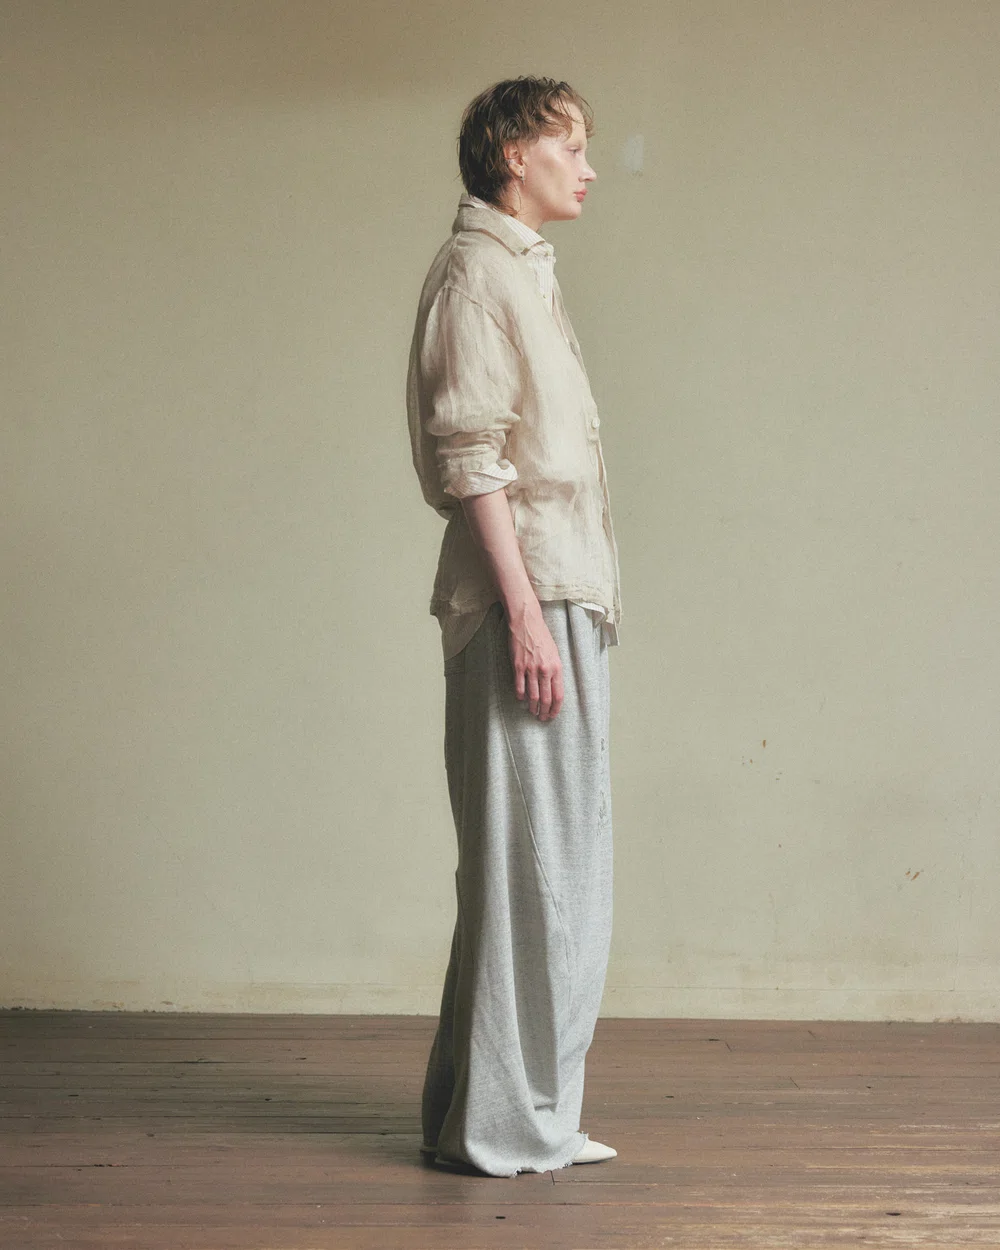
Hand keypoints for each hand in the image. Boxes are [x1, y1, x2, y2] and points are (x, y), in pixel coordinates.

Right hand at [506, 601, 563, 720]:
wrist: (527, 623)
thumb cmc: (542, 637)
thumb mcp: (555, 653)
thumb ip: (554, 670)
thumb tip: (552, 687)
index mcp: (556, 667)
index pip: (558, 695)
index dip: (555, 708)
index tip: (552, 715)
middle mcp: (545, 670)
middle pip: (546, 699)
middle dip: (544, 712)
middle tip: (542, 718)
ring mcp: (531, 669)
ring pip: (532, 696)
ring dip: (532, 707)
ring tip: (532, 712)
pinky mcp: (518, 666)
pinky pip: (519, 687)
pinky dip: (520, 696)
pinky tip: (521, 699)